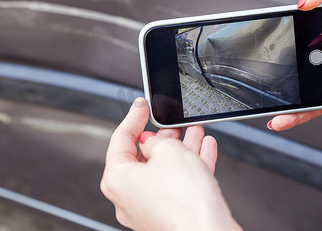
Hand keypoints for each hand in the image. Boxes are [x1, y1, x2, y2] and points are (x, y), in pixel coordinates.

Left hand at [101, 97, 241, 230]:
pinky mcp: (167, 215)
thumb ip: (156, 140)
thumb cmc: (184, 201)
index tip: (141, 106)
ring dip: (181, 149)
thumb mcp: (169, 151)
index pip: (120, 139)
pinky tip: (204, 150)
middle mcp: (128, 197)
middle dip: (163, 136)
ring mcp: (148, 209)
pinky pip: (176, 185)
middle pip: (143, 156)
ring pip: (163, 170)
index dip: (134, 117)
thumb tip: (153, 141)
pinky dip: (189, 167)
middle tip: (173, 123)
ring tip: (195, 132)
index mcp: (117, 179)